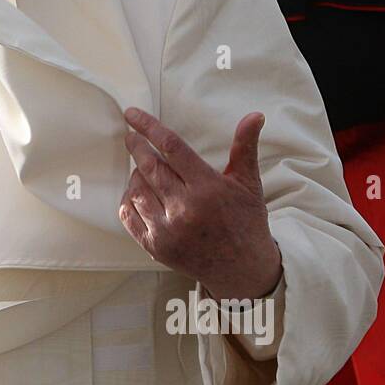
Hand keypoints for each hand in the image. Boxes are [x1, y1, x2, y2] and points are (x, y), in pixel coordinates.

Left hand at [120, 107, 281, 300]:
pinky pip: (129, 215)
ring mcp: (167, 230)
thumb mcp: (249, 183)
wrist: (242, 269)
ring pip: (137, 189)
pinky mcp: (155, 246)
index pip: (172, 147)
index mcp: (208, 188)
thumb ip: (245, 147)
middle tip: (131, 136)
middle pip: (149, 167)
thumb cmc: (245, 221)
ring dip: (136, 173)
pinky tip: (136, 191)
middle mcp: (185, 209)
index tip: (132, 115)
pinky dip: (129, 199)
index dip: (149, 127)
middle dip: (136, 146)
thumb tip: (254, 115)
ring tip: (141, 166)